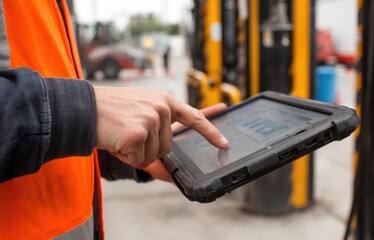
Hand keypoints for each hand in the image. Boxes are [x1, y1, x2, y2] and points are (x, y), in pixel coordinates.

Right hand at [94, 87, 228, 168]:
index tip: (224, 143)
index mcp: (164, 101)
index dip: (210, 132)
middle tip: (129, 132)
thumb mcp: (140, 109)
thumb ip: (160, 125)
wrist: (83, 109)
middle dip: (147, 147)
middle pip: (167, 147)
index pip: (194, 117)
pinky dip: (126, 155)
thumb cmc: (110, 112)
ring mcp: (151, 119)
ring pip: (154, 154)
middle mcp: (161, 108)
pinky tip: (116, 140)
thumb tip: (171, 147)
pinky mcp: (139, 132)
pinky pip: (139, 159)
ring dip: (136, 152)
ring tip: (121, 134)